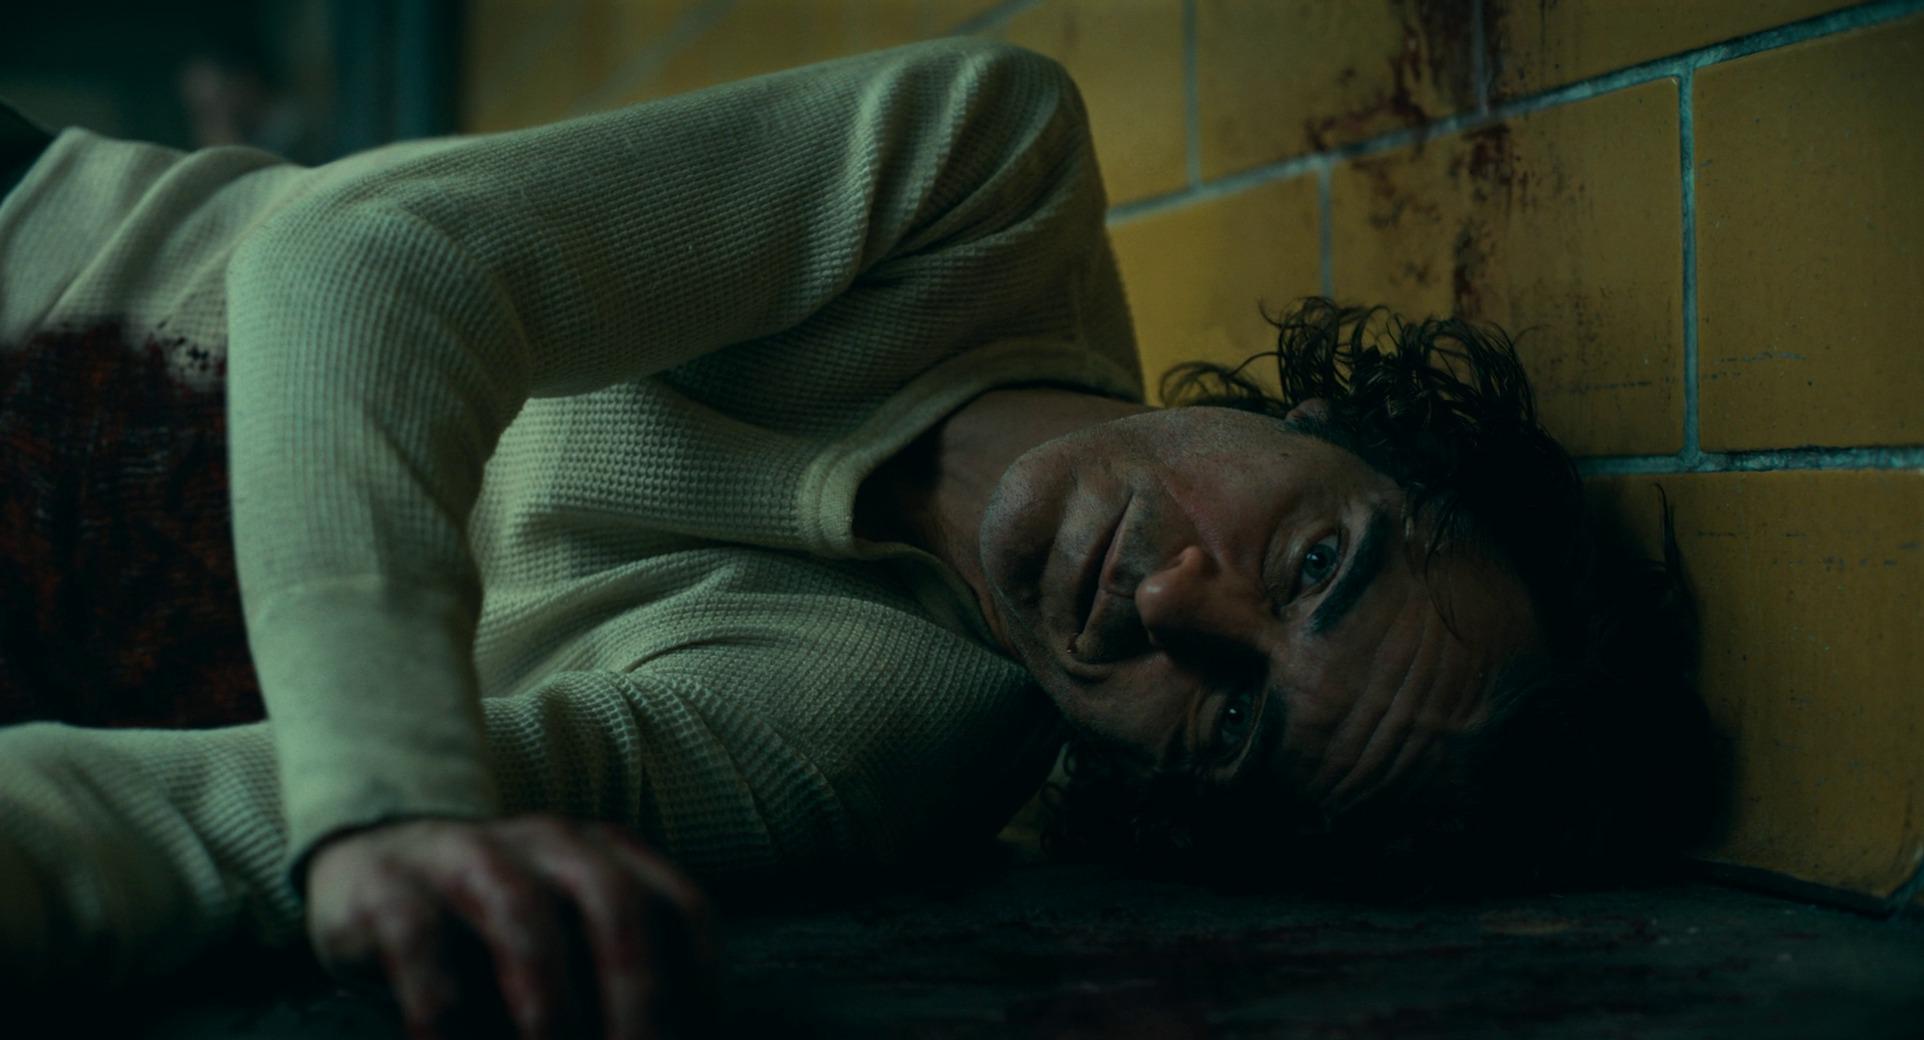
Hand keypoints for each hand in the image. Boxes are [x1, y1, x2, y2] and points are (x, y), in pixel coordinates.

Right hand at [304, 814, 715, 1038]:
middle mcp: (550, 841)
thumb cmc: (496, 935)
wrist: (369, 869)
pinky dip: (441, 1016)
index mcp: (609, 855)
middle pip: (617, 907)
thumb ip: (613, 993)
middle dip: (639, 1001)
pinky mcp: (389, 885)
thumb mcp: (569, 948)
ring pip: (523, 915)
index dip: (700, 988)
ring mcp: (468, 854)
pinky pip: (421, 946)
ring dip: (548, 1009)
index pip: (684, 910)